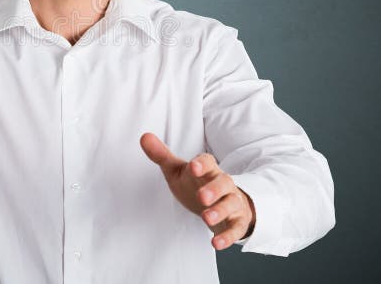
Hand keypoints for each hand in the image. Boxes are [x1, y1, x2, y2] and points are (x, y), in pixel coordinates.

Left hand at [139, 132, 255, 249]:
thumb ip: (161, 155)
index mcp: (208, 169)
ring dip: (220, 211)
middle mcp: (223, 184)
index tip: (193, 167)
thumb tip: (144, 137)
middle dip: (214, 189)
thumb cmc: (196, 183)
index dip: (202, 164)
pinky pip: (236, 228)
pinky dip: (228, 236)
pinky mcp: (236, 221)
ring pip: (231, 204)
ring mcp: (231, 202)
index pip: (208, 162)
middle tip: (202, 197)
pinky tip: (216, 243)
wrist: (222, 203)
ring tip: (206, 218)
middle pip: (224, 183)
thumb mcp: (177, 170)